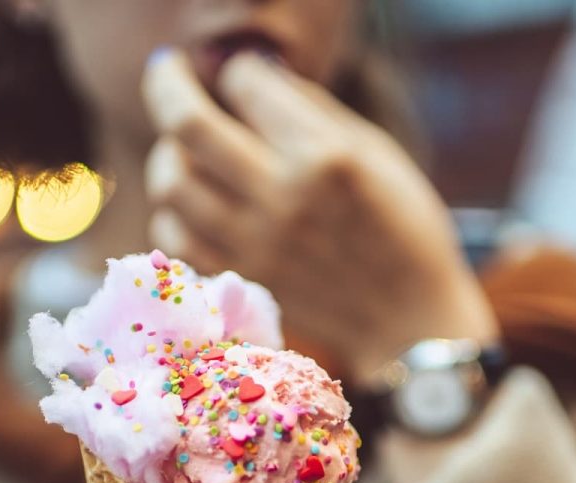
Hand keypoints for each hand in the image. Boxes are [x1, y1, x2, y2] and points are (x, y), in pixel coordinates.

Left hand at [142, 50, 497, 383]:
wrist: (408, 318)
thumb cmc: (402, 225)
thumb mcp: (376, 151)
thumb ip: (310, 107)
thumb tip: (248, 73)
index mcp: (325, 157)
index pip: (245, 84)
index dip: (238, 71)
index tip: (242, 76)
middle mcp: (283, 198)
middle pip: (187, 124)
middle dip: (167, 83)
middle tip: (167, 72)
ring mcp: (255, 244)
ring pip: (170, 183)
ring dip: (167, 152)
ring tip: (183, 146)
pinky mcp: (239, 280)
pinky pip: (173, 237)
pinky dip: (172, 210)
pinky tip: (192, 201)